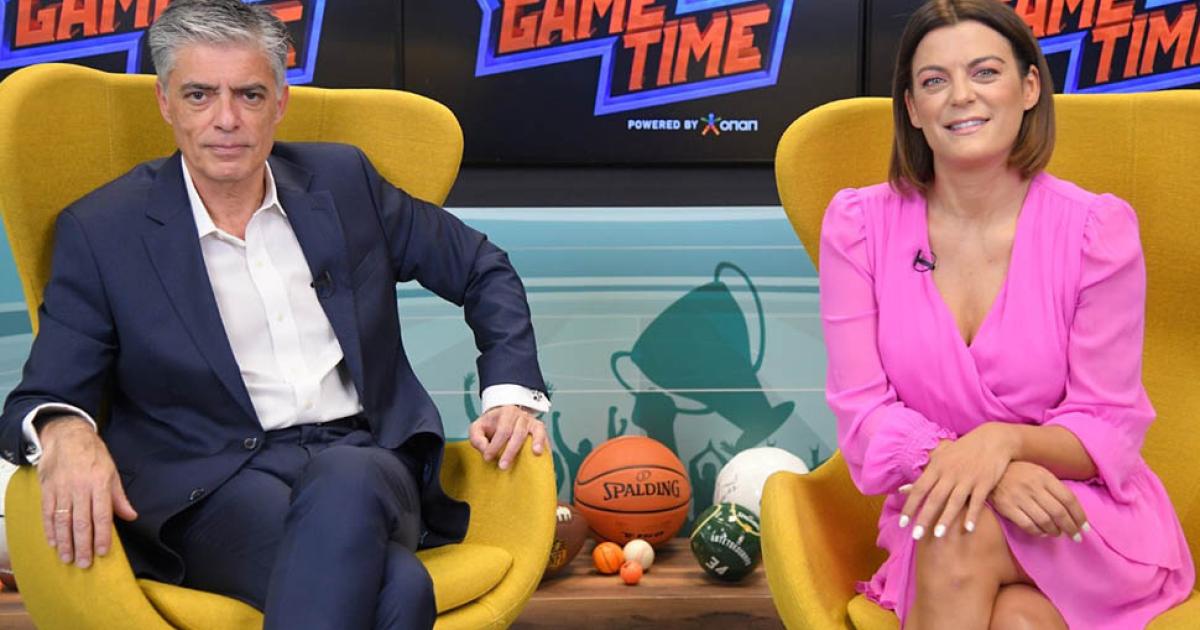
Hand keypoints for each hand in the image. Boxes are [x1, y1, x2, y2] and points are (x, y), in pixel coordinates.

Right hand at [36, 416, 136, 568]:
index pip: (102, 515)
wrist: (67, 436)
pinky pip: (47, 513)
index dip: (102, 535)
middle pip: (81, 522)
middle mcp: (79, 488)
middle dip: (83, 545)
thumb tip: (131, 516)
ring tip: (68, 558)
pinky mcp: (48, 490)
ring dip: (66, 542)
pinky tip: (54, 543)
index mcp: (99, 483)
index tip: (102, 552)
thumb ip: (119, 497)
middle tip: (84, 564)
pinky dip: (50, 530)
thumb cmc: (93, 455)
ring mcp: (61, 489)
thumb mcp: (112, 472)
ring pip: (63, 521)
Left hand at [467, 405, 547, 469]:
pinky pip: (544, 435)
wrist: (504, 417)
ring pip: (535, 432)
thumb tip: (486, 450)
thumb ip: (477, 438)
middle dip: (510, 451)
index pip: (502, 430)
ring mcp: (532, 422)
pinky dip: (544, 444)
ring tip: (536, 453)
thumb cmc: (491, 426)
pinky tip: (542, 453)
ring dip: (535, 443)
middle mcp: (521, 416)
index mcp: (506, 413)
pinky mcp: (540, 429)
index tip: (487, 458)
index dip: (495, 445)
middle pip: (518, 433)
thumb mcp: (478, 428)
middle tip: (503, 466)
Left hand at [900, 422, 1014, 539]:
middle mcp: (950, 474)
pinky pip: (977, 501)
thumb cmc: (962, 451)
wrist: (992, 440)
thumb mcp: (940, 458)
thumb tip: (902, 489)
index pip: (919, 489)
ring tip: (938, 535)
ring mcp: (967, 478)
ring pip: (954, 501)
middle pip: (934, 498)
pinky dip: (972, 515)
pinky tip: (968, 529)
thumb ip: (923, 475)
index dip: (910, 506)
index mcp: (937, 468)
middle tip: (916, 536)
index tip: (902, 523)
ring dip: (946, 519)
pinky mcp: (984, 482)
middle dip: (924, 517)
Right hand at [990, 461, 1088, 539]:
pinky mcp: (1007, 507)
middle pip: (1059, 512)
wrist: (987, 470)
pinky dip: (1037, 531)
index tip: (1084, 527)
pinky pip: (1027, 524)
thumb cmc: (1017, 473)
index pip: (1069, 499)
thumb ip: (1054, 488)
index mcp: (1044, 476)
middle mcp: (1033, 486)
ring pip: (1044, 520)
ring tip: (1057, 533)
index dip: (1079, 515)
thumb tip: (1072, 510)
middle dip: (1070, 528)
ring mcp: (1019, 497)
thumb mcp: (1038, 472)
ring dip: (1054, 531)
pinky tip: (1042, 532)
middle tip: (1076, 537)